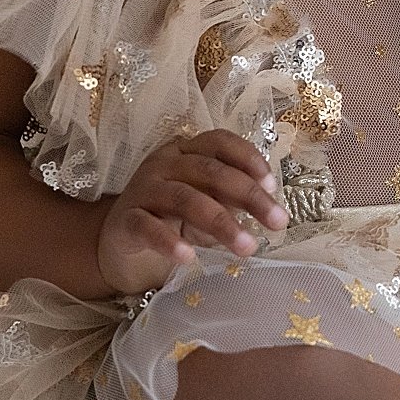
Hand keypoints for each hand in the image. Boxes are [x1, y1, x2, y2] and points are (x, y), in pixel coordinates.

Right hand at [96, 129, 288, 295]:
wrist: (121, 240)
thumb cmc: (171, 216)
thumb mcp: (206, 203)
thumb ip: (231, 199)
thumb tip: (270, 209)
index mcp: (187, 151)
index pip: (220, 142)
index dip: (248, 159)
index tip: (272, 185)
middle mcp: (164, 163)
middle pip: (210, 171)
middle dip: (248, 196)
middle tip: (278, 222)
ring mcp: (143, 189)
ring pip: (185, 199)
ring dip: (221, 223)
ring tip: (247, 247)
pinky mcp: (126, 220)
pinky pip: (148, 228)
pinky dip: (169, 242)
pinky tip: (189, 257)